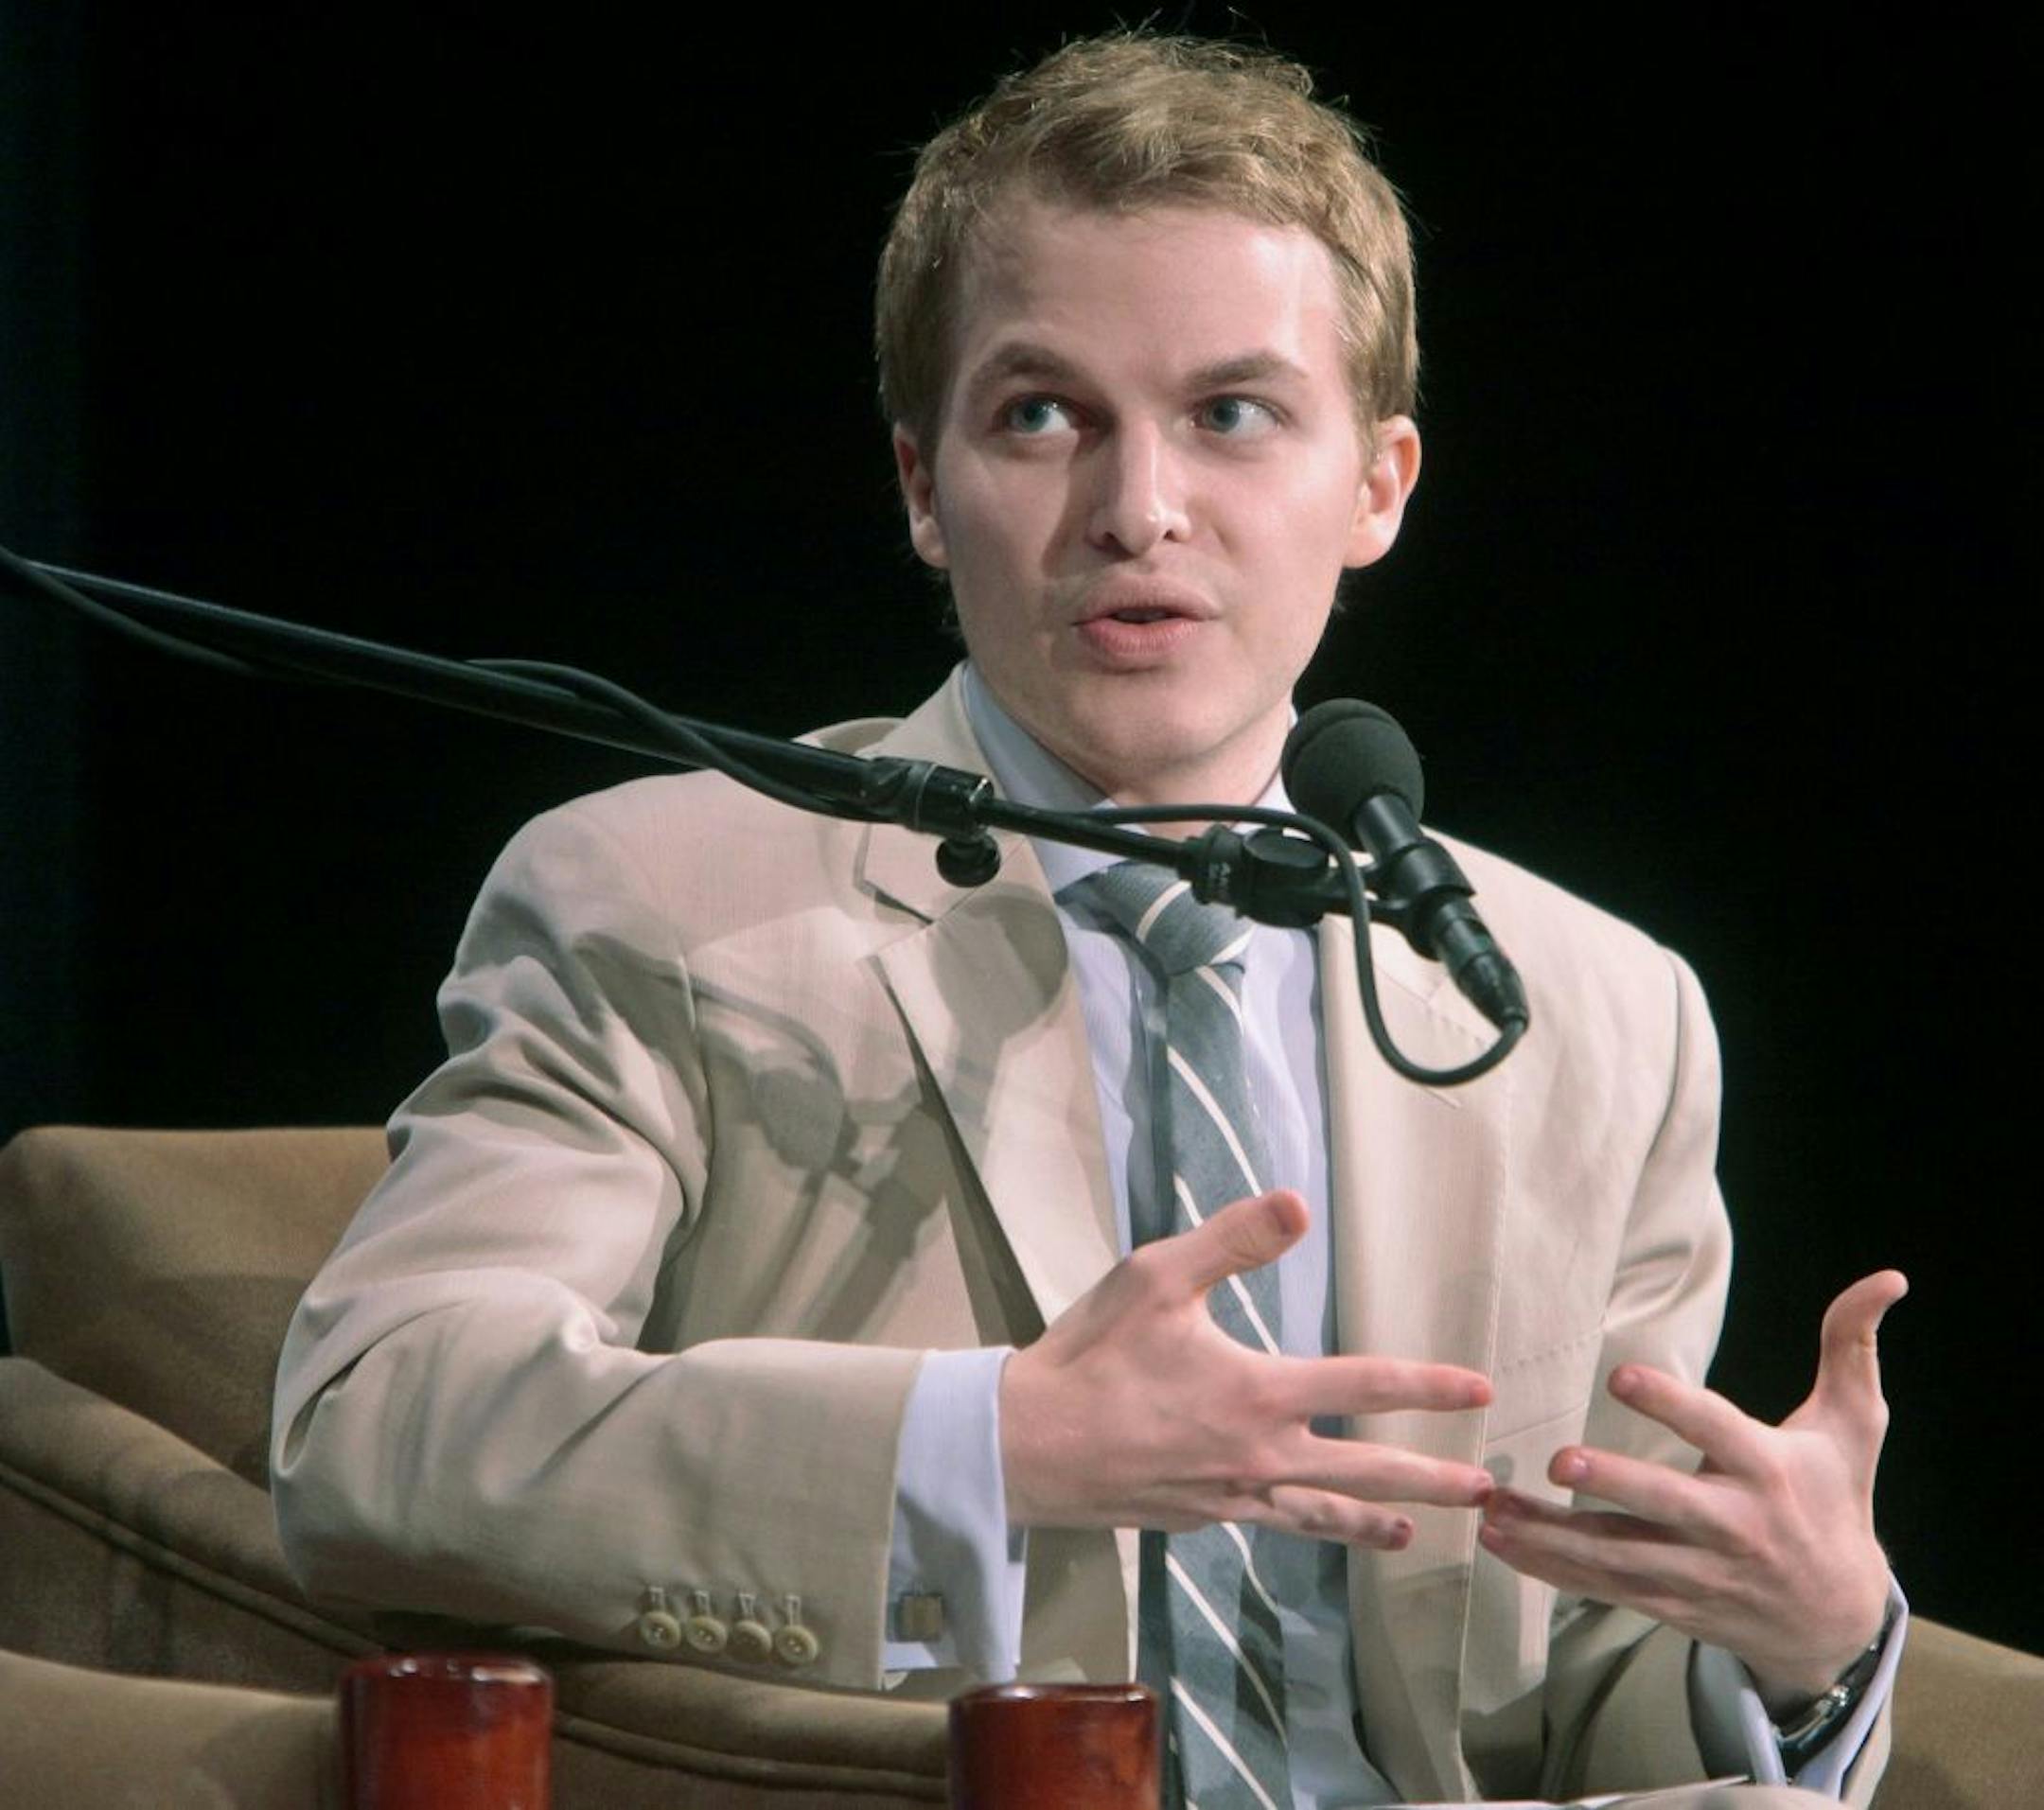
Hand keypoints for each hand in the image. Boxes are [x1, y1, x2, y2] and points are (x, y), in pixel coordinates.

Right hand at [1000, 1189, 1494, 1547]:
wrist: (1028, 1444)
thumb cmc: (1091, 1354)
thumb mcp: (1155, 1276)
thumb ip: (1232, 1242)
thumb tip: (1298, 1205)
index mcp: (1257, 1390)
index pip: (1365, 1385)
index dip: (1428, 1385)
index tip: (1479, 1389)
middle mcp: (1259, 1452)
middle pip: (1367, 1469)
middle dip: (1432, 1477)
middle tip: (1488, 1489)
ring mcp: (1233, 1494)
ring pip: (1326, 1512)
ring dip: (1383, 1520)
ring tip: (1425, 1531)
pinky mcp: (1204, 1517)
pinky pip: (1278, 1524)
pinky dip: (1318, 1529)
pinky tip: (1326, 1527)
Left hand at [1478, 1271, 1905, 1706]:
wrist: (1838, 1619)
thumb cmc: (1834, 1499)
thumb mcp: (1854, 1426)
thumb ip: (1852, 1347)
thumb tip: (1886, 1277)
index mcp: (1769, 1470)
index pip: (1717, 1430)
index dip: (1671, 1404)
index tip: (1620, 1374)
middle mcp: (1735, 1525)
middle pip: (1668, 1505)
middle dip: (1615, 1484)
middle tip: (1559, 1461)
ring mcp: (1702, 1571)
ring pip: (1623, 1557)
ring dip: (1554, 1536)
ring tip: (1493, 1510)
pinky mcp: (1674, 1604)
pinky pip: (1607, 1588)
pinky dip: (1552, 1568)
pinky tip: (1500, 1541)